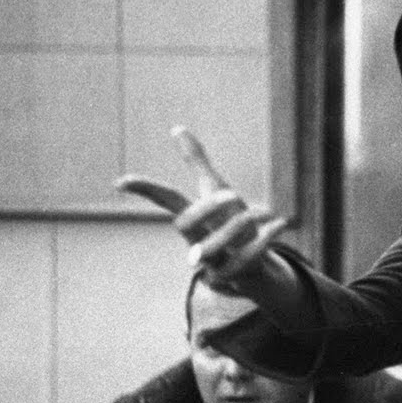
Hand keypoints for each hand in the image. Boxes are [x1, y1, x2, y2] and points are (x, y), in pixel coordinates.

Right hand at [116, 127, 286, 285]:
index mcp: (194, 217)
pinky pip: (245, 261)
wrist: (252, 264)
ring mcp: (213, 259)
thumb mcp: (216, 189)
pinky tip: (281, 222)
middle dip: (205, 207)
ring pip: (212, 248)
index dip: (146, 189)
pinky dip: (265, 240)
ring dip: (238, 226)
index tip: (120, 182)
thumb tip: (176, 128)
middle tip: (232, 193)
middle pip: (183, 225)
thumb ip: (197, 163)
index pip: (166, 199)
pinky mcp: (235, 274)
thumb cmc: (228, 223)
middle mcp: (197, 238)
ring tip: (265, 210)